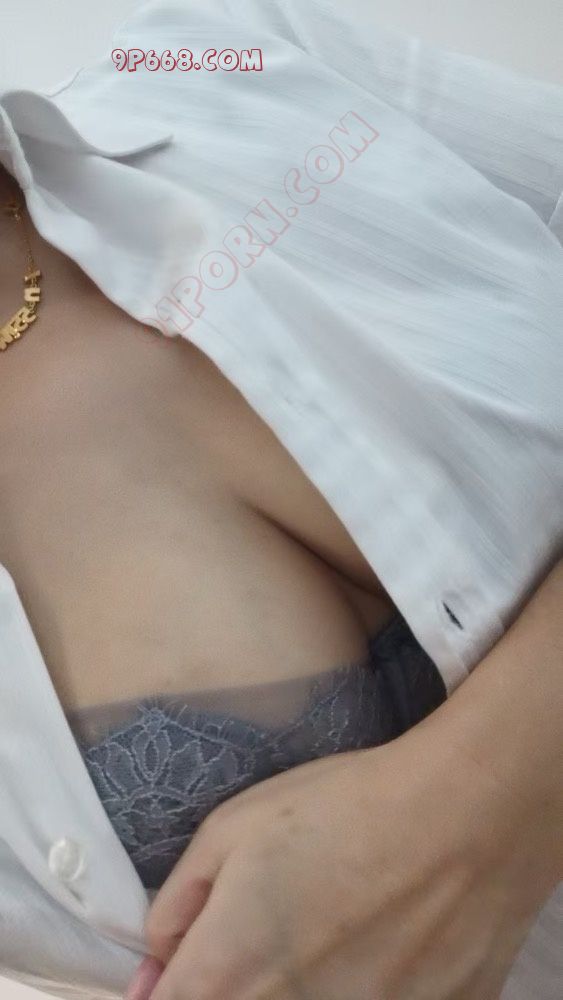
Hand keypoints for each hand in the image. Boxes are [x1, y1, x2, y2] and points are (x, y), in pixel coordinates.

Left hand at [126, 728, 557, 999]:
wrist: (460, 817)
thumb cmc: (341, 809)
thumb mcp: (233, 826)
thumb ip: (180, 898)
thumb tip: (161, 950)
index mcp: (227, 971)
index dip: (160, 991)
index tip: (178, 967)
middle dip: (232, 981)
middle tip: (266, 935)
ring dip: (297, 984)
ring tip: (332, 930)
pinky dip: (362, 985)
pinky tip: (381, 945)